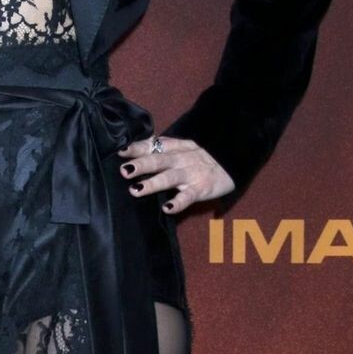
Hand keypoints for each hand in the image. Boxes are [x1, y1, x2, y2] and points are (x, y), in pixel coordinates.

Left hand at [117, 135, 235, 212]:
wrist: (231, 164)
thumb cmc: (199, 159)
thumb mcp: (182, 148)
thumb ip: (161, 149)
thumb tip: (132, 150)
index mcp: (176, 147)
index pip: (154, 145)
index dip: (138, 148)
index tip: (121, 151)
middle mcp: (182, 158)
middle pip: (159, 160)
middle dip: (141, 164)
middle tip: (124, 170)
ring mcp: (192, 174)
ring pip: (170, 178)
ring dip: (152, 183)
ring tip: (135, 189)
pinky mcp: (201, 189)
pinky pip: (188, 196)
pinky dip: (178, 202)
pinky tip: (167, 208)